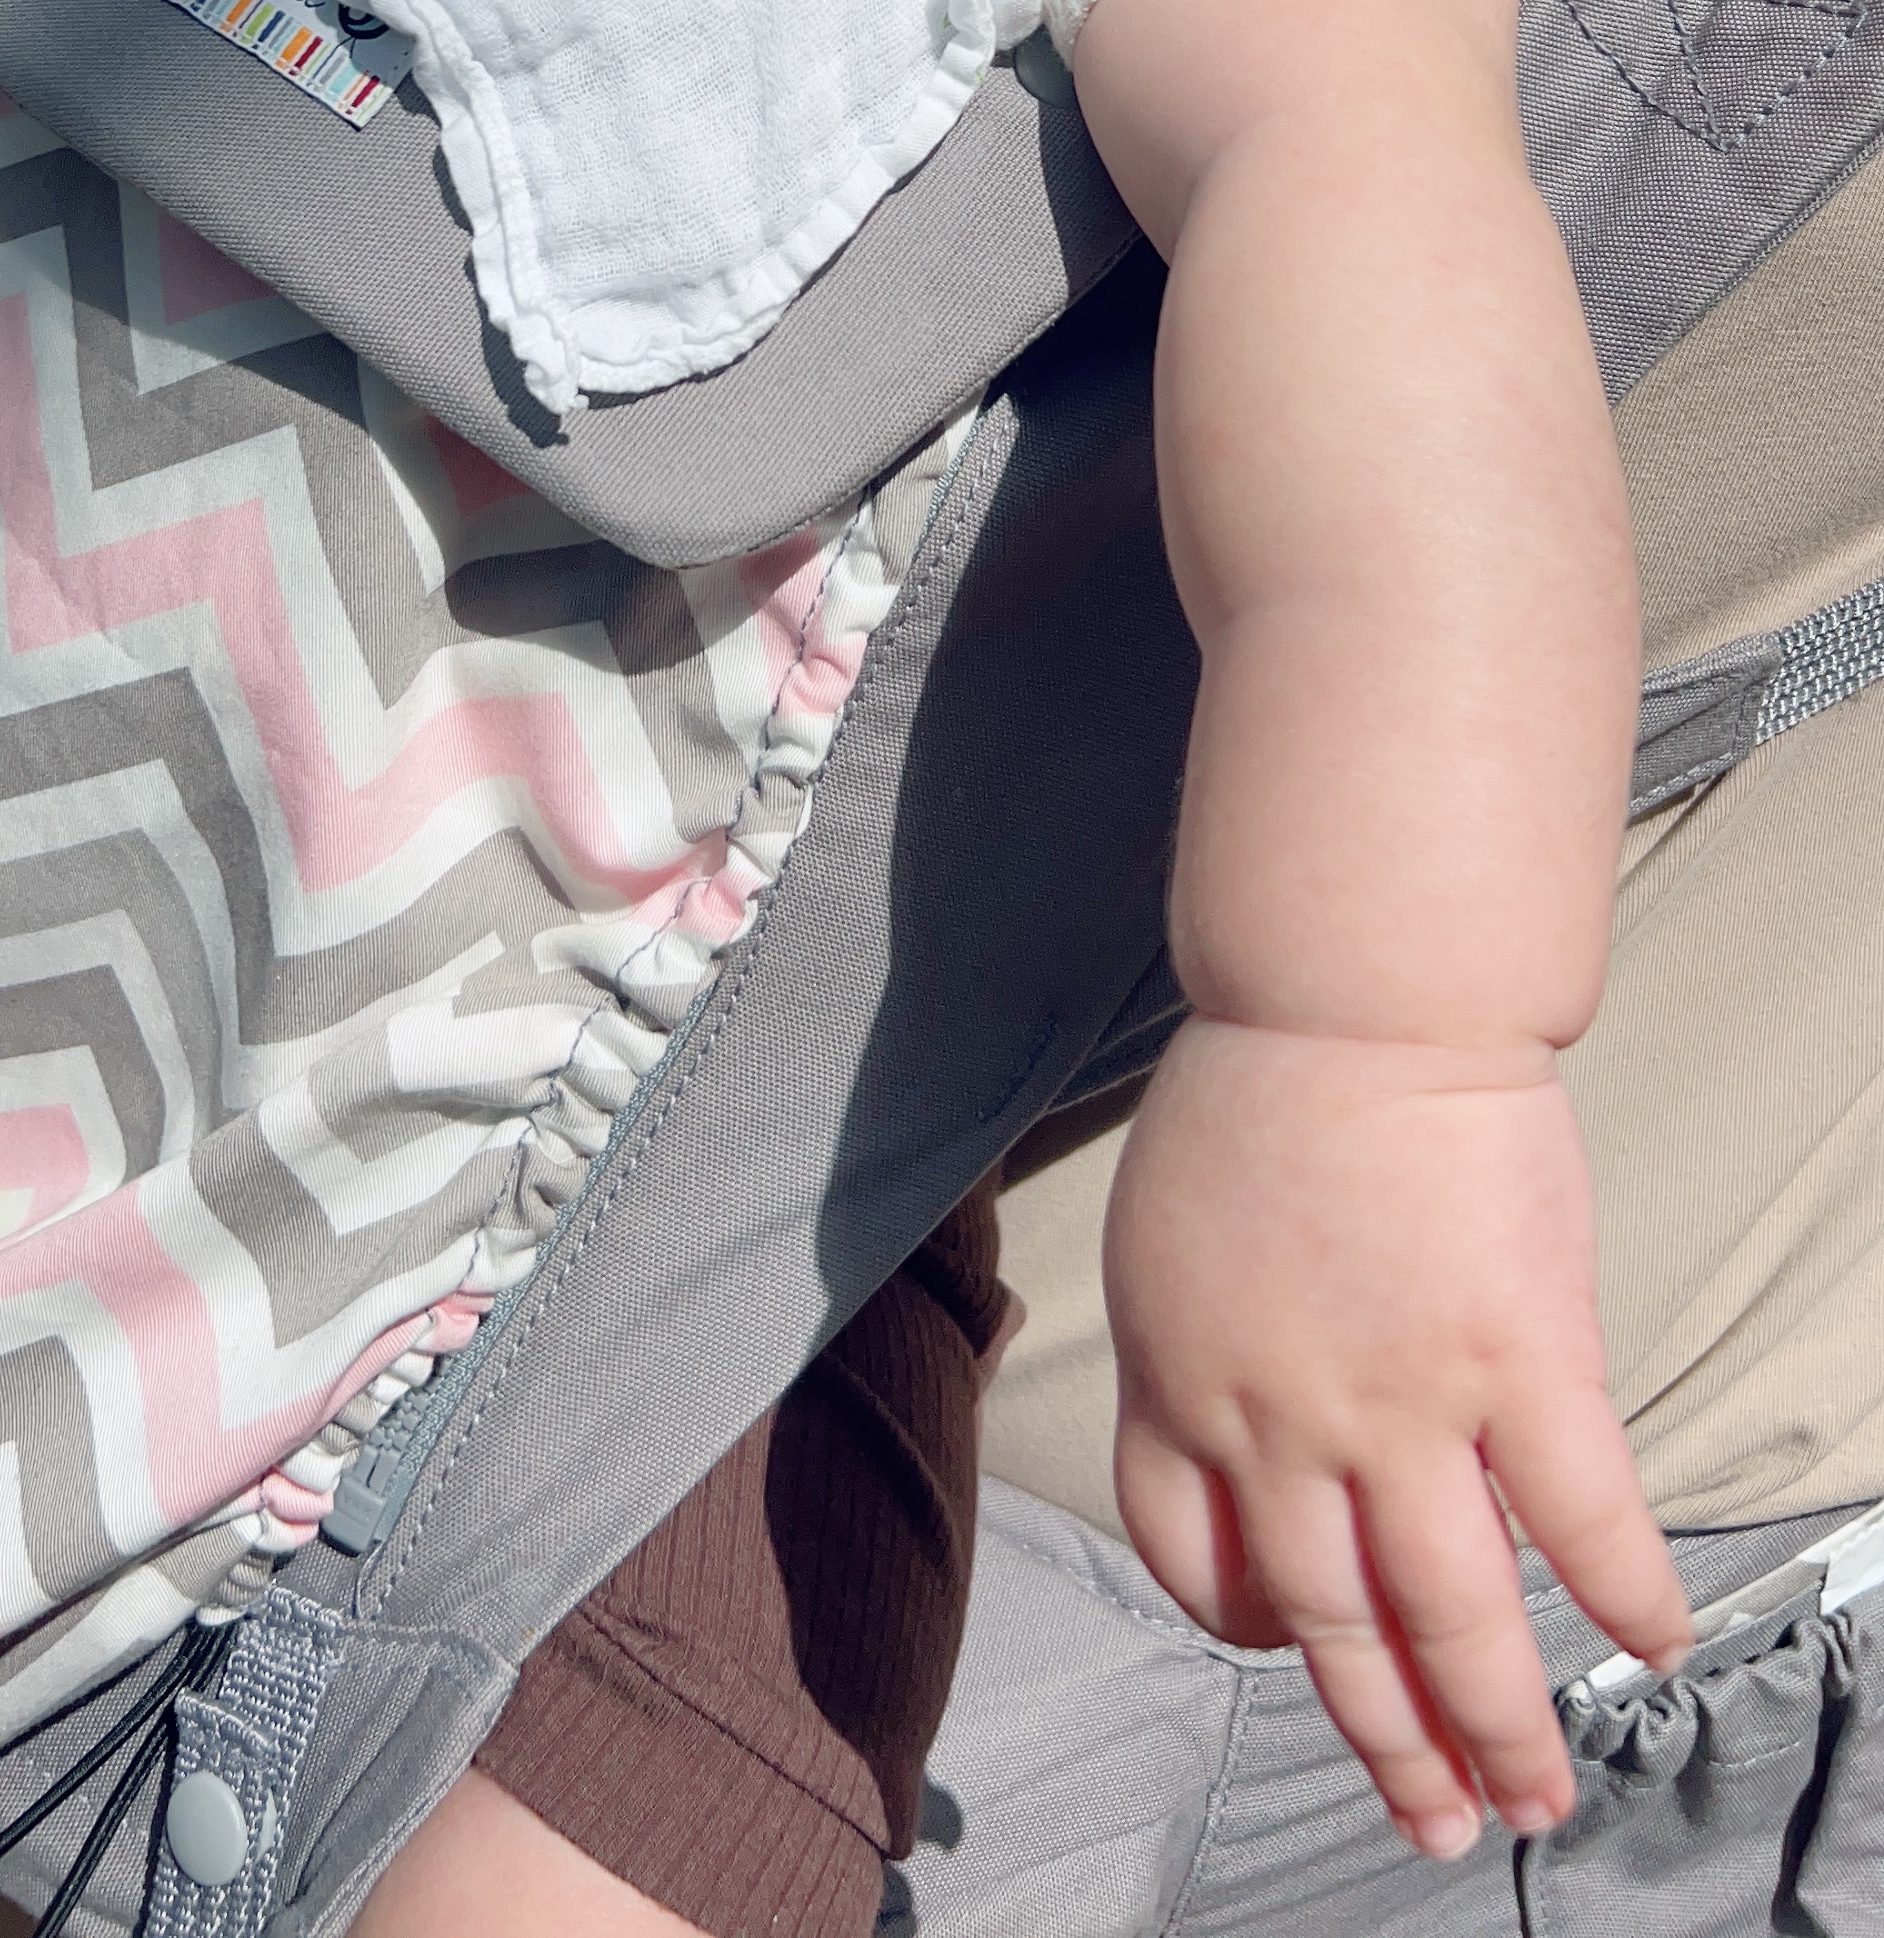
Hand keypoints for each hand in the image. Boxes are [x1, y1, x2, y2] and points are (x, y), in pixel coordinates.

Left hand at [1105, 1020, 1692, 1860]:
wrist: (1352, 1000)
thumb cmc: (1265, 1082)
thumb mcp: (1168, 1229)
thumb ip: (1208, 1343)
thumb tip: (1260, 1416)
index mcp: (1187, 1385)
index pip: (1194, 1558)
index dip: (1244, 1623)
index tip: (1290, 1650)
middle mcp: (1286, 1426)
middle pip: (1332, 1626)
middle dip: (1389, 1740)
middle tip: (1435, 1821)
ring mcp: (1405, 1403)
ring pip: (1455, 1615)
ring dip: (1498, 1725)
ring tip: (1535, 1797)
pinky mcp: (1519, 1360)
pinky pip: (1582, 1513)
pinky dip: (1624, 1589)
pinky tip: (1654, 1640)